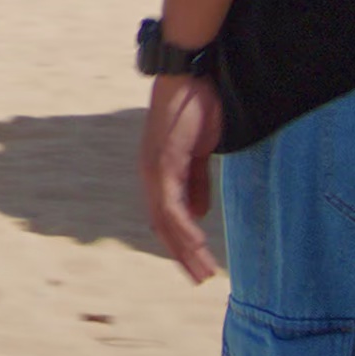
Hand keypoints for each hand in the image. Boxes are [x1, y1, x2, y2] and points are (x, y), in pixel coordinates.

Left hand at [139, 75, 224, 283]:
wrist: (189, 76)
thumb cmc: (195, 108)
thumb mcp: (201, 152)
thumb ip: (198, 182)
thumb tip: (200, 214)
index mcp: (160, 173)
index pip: (166, 218)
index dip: (180, 243)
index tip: (197, 264)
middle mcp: (151, 176)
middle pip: (163, 226)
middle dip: (182, 255)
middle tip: (201, 278)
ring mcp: (155, 171)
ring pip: (166, 221)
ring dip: (186, 249)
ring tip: (203, 270)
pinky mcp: (163, 163)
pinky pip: (171, 204)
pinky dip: (184, 227)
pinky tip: (197, 244)